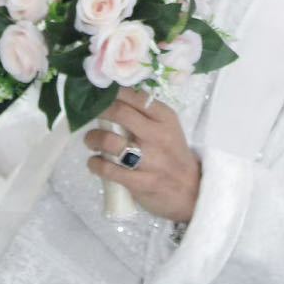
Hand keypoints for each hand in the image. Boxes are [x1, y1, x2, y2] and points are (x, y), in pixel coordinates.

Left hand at [84, 88, 201, 222]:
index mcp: (165, 118)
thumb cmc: (174, 155)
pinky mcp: (139, 182)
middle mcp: (157, 135)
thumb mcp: (168, 128)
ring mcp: (149, 160)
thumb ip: (146, 114)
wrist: (191, 191)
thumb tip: (115, 97)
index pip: (135, 96)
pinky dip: (95, 163)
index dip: (113, 92)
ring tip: (91, 140)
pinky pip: (108, 169)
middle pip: (119, 113)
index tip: (101, 93)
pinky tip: (94, 162)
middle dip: (100, 111)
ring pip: (109, 140)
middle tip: (92, 114)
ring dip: (93, 138)